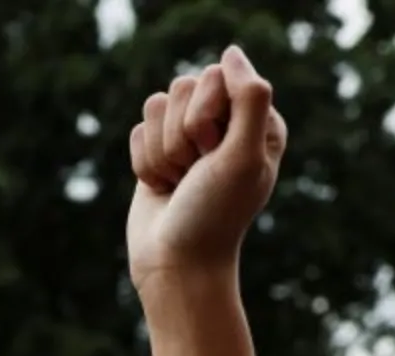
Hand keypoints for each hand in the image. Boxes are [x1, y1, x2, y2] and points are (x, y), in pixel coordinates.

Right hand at [126, 46, 286, 291]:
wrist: (176, 262)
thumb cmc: (215, 215)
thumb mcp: (244, 156)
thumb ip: (250, 99)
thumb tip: (231, 54)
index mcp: (257, 120)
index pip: (218, 76)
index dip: (206, 114)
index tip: (214, 153)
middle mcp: (225, 123)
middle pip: (183, 86)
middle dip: (182, 135)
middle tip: (197, 172)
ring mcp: (189, 136)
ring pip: (155, 105)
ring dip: (163, 152)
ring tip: (181, 182)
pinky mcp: (158, 150)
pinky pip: (137, 131)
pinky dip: (145, 164)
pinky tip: (163, 188)